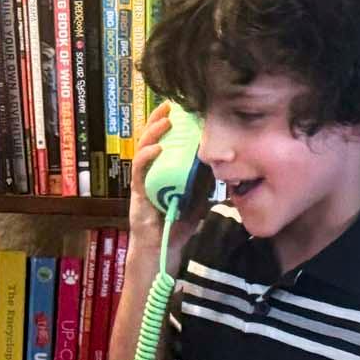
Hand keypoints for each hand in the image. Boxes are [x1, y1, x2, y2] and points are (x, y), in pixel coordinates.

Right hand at [128, 102, 199, 264]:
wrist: (162, 253)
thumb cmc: (176, 228)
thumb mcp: (197, 202)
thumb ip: (204, 186)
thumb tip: (221, 168)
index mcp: (163, 172)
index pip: (165, 142)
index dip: (170, 124)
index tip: (181, 107)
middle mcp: (150, 174)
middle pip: (150, 140)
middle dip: (159, 120)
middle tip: (170, 105)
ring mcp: (142, 183)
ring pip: (142, 151)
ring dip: (153, 134)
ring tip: (165, 121)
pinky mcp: (137, 194)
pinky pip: (139, 172)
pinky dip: (146, 158)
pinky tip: (156, 148)